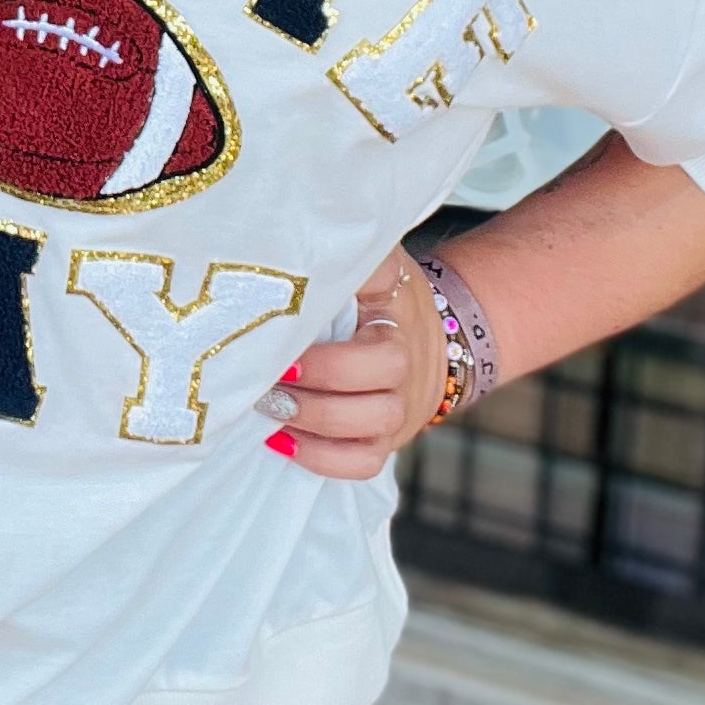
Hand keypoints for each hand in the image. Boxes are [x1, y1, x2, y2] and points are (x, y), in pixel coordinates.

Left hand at [269, 249, 450, 477]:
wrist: (434, 340)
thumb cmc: (383, 299)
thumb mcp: (376, 266)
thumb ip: (349, 258)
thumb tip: (303, 241)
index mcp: (397, 316)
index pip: (379, 325)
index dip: (334, 344)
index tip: (288, 339)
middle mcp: (406, 363)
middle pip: (381, 380)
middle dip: (320, 381)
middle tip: (272, 373)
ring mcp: (400, 407)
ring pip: (373, 427)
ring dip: (315, 420)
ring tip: (270, 406)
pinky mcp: (387, 442)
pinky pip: (364, 464)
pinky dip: (323, 459)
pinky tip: (282, 441)